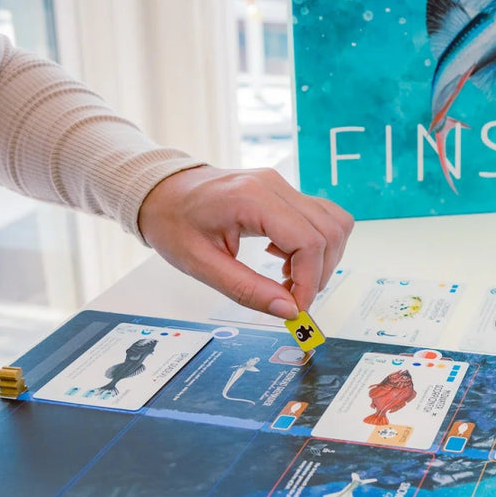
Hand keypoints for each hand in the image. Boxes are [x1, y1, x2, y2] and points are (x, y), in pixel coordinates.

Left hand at [137, 166, 353, 319]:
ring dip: (323, 258)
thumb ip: (247, 290)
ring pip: (334, 223)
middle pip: (328, 232)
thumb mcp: (201, 265)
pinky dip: (317, 244)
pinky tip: (287, 258)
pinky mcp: (284, 191)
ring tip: (289, 278)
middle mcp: (274, 186)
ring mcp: (282, 185)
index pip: (307, 241)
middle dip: (319, 274)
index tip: (295, 308)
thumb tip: (288, 311)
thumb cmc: (173, 223)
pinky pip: (322, 216)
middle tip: (292, 298)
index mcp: (251, 199)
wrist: (160, 191)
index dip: (309, 282)